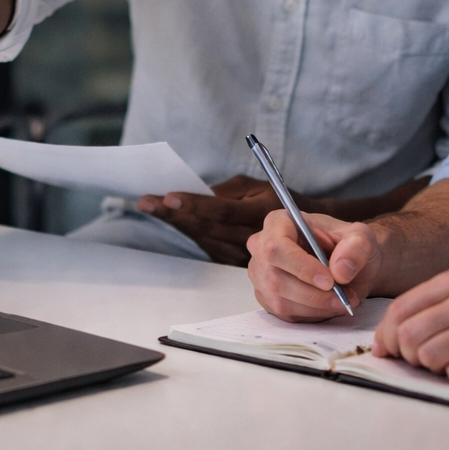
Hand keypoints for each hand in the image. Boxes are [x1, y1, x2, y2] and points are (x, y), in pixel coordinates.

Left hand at [136, 175, 284, 265]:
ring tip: (149, 206)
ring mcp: (243, 254)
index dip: (195, 203)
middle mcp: (251, 237)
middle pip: (206, 227)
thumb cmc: (275, 200)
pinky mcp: (235, 262)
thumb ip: (229, 191)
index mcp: (260, 213)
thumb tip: (200, 194)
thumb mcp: (257, 187)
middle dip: (173, 213)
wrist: (303, 235)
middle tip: (146, 201)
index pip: (222, 210)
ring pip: (201, 238)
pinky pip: (205, 246)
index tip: (169, 195)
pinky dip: (186, 232)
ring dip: (174, 222)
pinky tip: (167, 219)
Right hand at [246, 208, 383, 320]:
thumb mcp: (361, 237)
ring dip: (316, 307)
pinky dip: (312, 315)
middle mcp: (262, 247)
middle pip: (276, 278)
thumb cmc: (348, 245)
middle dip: (314, 294)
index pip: (276, 247)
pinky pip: (285, 314)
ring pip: (280, 301)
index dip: (301, 267)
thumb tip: (340, 270)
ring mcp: (261, 274)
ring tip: (341, 300)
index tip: (330, 281)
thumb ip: (356, 247)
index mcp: (279, 222)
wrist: (348, 265)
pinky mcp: (267, 298)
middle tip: (343, 297)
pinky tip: (328, 305)